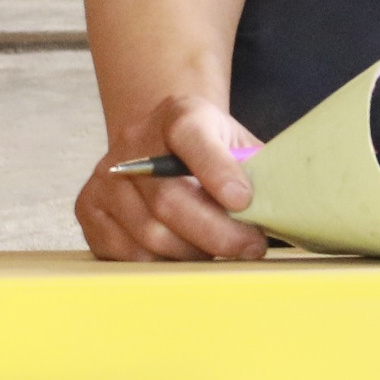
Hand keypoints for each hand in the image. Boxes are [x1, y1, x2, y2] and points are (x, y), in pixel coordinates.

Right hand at [75, 94, 268, 261]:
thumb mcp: (237, 143)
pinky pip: (126, 254)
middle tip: (250, 248)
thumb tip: (290, 202)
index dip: (217, 170)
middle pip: (169, 199)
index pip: (191, 136)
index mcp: (177, 114)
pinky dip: (162, 265)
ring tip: (221, 253)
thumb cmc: (212, 150)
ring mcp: (105, 177)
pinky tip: (187, 257)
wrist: (160, 142)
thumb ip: (259, 168)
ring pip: (149, 234)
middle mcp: (134, 142)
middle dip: (216, 233)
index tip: (244, 201)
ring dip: (193, 254)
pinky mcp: (89, 209)